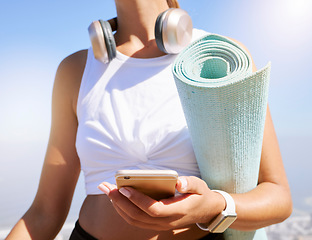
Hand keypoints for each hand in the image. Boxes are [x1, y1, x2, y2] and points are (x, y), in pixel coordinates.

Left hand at [98, 176, 225, 230]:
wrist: (206, 211)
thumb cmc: (201, 195)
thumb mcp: (200, 186)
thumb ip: (190, 183)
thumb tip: (178, 183)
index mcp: (178, 211)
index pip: (154, 209)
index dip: (137, 200)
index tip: (124, 188)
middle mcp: (167, 221)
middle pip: (139, 216)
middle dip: (120, 202)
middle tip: (107, 187)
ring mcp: (161, 225)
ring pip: (135, 220)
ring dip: (118, 206)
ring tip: (108, 191)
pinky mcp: (156, 224)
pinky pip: (136, 220)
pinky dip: (124, 211)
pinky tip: (117, 200)